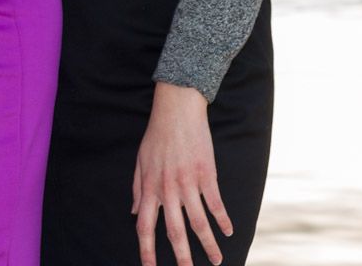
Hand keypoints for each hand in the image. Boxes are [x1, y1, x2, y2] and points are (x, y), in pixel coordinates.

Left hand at [133, 82, 232, 265]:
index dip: (146, 249)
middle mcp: (167, 190)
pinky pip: (215, 204)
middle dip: (181, 257)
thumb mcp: (139, 161)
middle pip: (174, 231)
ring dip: (208, 245)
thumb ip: (136, 189)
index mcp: (149, 188)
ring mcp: (188, 183)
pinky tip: (229, 231)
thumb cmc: (156, 136)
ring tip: (217, 261)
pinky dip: (223, 220)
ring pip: (198, 222)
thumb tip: (131, 212)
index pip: (144, 226)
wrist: (176, 111)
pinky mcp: (206, 175)